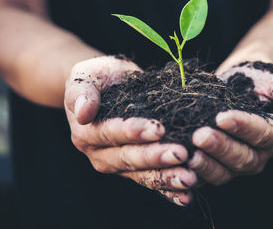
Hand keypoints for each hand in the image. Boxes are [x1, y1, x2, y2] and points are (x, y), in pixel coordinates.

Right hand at [64, 56, 196, 205]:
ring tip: (189, 178)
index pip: (111, 133)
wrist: (108, 87)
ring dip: (166, 177)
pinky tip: (187, 195)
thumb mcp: (86, 77)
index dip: (134, 132)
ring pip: (143, 174)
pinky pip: (152, 181)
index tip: (158, 129)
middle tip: (181, 153)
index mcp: (87, 133)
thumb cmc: (99, 78)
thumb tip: (83, 112)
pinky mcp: (135, 170)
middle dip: (156, 157)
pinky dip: (168, 190)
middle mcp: (101, 154)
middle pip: (129, 158)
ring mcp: (119, 165)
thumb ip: (82, 93)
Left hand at [188, 61, 272, 184]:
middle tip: (199, 135)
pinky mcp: (213, 164)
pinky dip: (191, 174)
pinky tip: (175, 166)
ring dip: (204, 164)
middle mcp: (256, 154)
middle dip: (220, 148)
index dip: (242, 127)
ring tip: (186, 152)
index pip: (261, 135)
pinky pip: (203, 175)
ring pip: (222, 171)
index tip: (222, 116)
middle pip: (241, 159)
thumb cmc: (259, 82)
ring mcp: (233, 162)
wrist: (238, 88)